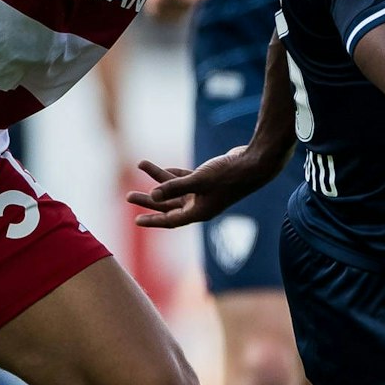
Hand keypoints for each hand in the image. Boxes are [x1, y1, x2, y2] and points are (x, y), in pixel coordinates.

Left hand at [126, 148, 278, 228]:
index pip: (170, 220)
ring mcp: (204, 193)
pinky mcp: (208, 181)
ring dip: (159, 179)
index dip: (152, 220)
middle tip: (129, 196)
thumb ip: (174, 187)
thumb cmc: (229, 174)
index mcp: (199, 212)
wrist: (255, 164)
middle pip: (168, 205)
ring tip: (142, 164)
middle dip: (148, 200)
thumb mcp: (199, 180)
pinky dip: (173, 175)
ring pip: (175, 189)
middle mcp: (200, 205)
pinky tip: (162, 168)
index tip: (136, 220)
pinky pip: (185, 180)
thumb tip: (152, 195)